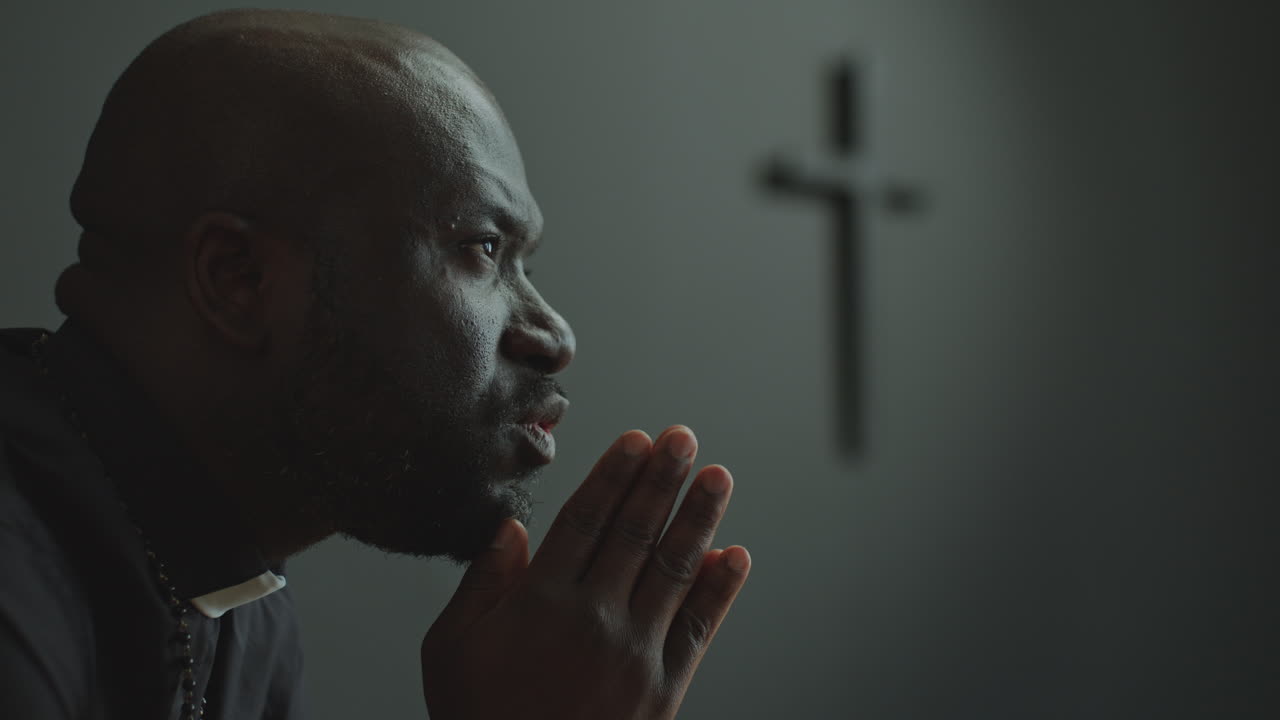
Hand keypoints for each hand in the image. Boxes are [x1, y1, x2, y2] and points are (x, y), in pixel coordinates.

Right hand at [421, 426, 749, 719]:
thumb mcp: (451, 650)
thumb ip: (481, 583)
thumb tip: (510, 528)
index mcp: (542, 602)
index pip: (586, 520)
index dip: (615, 475)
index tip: (636, 440)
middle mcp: (595, 619)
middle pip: (635, 532)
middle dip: (662, 480)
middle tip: (684, 438)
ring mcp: (635, 653)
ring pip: (674, 569)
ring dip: (699, 518)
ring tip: (718, 477)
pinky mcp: (663, 689)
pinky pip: (698, 628)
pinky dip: (720, 590)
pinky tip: (735, 556)